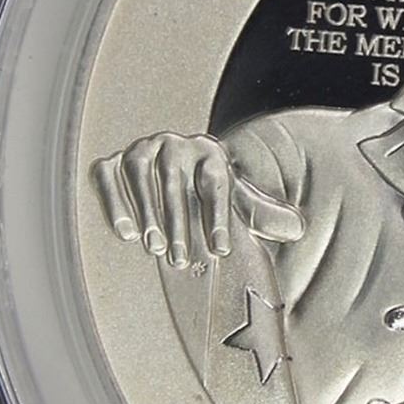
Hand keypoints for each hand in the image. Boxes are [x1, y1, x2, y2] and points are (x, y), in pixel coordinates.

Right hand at [91, 132, 303, 266]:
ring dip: (146, 214)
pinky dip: (114, 203)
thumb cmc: (211, 192)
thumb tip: (296, 228)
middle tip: (182, 259)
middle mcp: (175, 144)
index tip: (220, 250)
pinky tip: (125, 234)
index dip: (218, 218)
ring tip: (155, 249)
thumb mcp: (240, 201)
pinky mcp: (114, 161)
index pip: (215, 184)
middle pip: (175, 182)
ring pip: (140, 175)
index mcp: (210, 153)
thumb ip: (263, 214)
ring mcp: (142, 149)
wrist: (180, 169)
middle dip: (179, 223)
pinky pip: (107, 177)